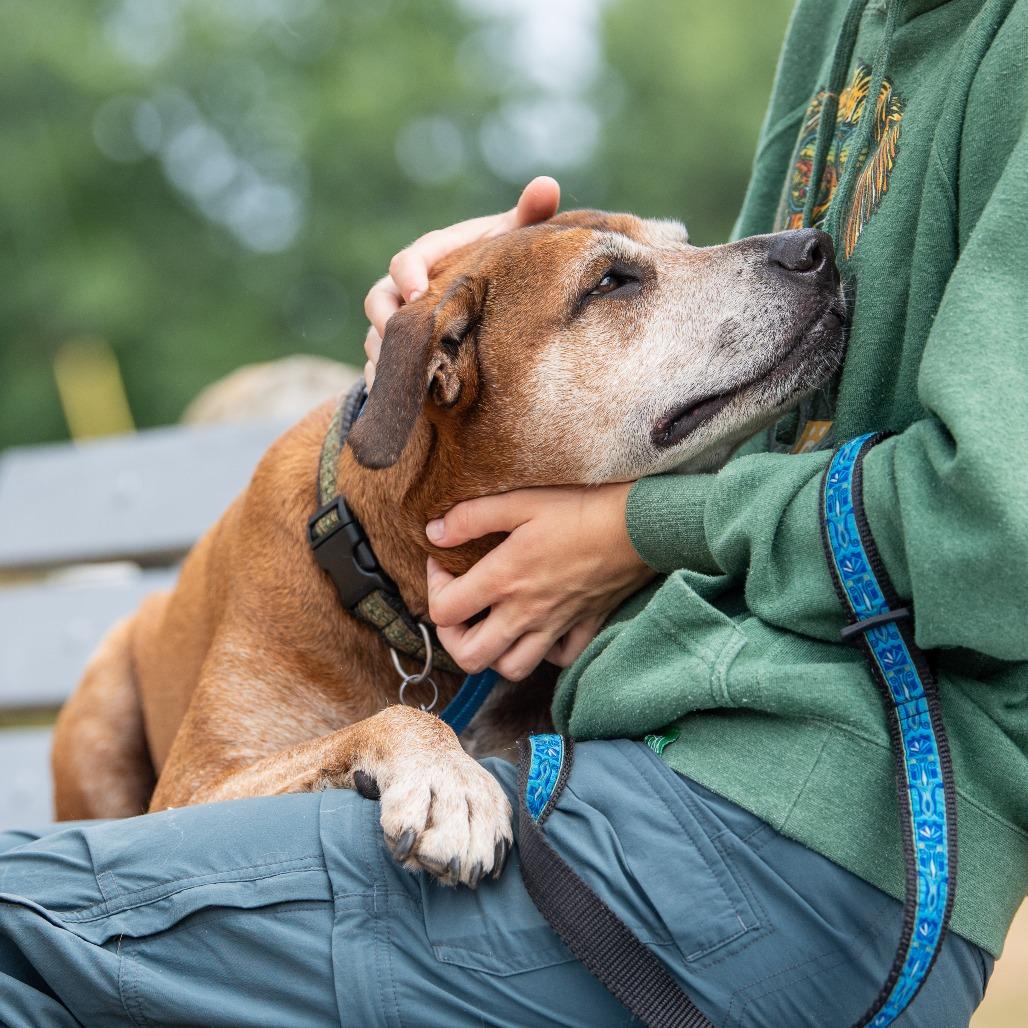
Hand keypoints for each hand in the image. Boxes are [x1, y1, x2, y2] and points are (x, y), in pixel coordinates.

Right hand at [362, 176, 560, 386]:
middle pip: (379, 302)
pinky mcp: (398, 354)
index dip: (407, 273)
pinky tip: (405, 407)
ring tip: (405, 381)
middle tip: (406, 344)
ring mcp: (397, 323)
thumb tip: (547, 185)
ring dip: (386, 359)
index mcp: (430, 256)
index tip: (418, 291)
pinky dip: (387, 385)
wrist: (488, 298)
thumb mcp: (513, 240)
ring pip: (374, 340)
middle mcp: (405, 289)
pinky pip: (379, 370)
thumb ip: (529, 214)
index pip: (407, 260)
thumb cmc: (499, 263)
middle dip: (385, 322)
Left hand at [425, 484, 655, 680]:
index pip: (443, 611)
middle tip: (459, 607)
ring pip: (512, 668)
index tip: (443, 563)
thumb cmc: (582, 507)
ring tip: (493, 623)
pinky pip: (559, 659)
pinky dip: (544, 652)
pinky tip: (539, 628)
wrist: (642, 524)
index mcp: (504, 579)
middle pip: (471, 657)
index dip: (432, 588)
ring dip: (494, 653)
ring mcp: (556, 625)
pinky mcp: (585, 626)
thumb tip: (434, 533)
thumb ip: (471, 517)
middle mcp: (526, 613)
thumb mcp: (521, 500)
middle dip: (453, 637)